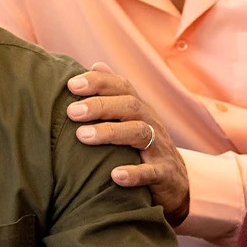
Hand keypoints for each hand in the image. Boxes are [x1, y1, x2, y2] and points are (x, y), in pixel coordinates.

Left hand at [67, 62, 188, 226]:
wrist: (175, 182)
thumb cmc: (143, 146)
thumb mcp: (132, 118)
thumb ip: (114, 94)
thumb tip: (96, 65)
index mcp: (139, 109)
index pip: (121, 87)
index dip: (98, 82)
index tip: (72, 85)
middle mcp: (150, 123)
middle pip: (129, 106)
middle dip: (100, 106)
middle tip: (72, 111)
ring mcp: (159, 147)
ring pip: (139, 133)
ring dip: (110, 133)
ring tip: (82, 136)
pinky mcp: (164, 173)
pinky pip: (151, 172)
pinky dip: (134, 173)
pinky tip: (115, 176)